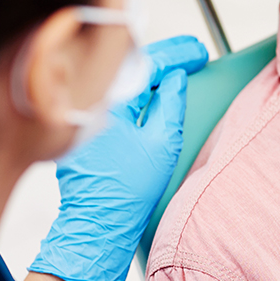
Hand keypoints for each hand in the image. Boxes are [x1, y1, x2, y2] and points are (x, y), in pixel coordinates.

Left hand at [27, 35, 207, 280]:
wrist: (97, 227)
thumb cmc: (129, 191)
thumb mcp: (163, 144)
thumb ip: (171, 104)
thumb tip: (176, 77)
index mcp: (108, 102)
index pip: (145, 63)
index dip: (176, 54)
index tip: (198, 53)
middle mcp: (89, 102)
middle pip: (130, 66)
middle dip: (164, 58)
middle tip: (192, 55)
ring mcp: (81, 116)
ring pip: (119, 81)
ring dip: (148, 73)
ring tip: (177, 68)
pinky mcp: (81, 130)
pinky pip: (110, 98)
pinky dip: (133, 90)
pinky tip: (151, 91)